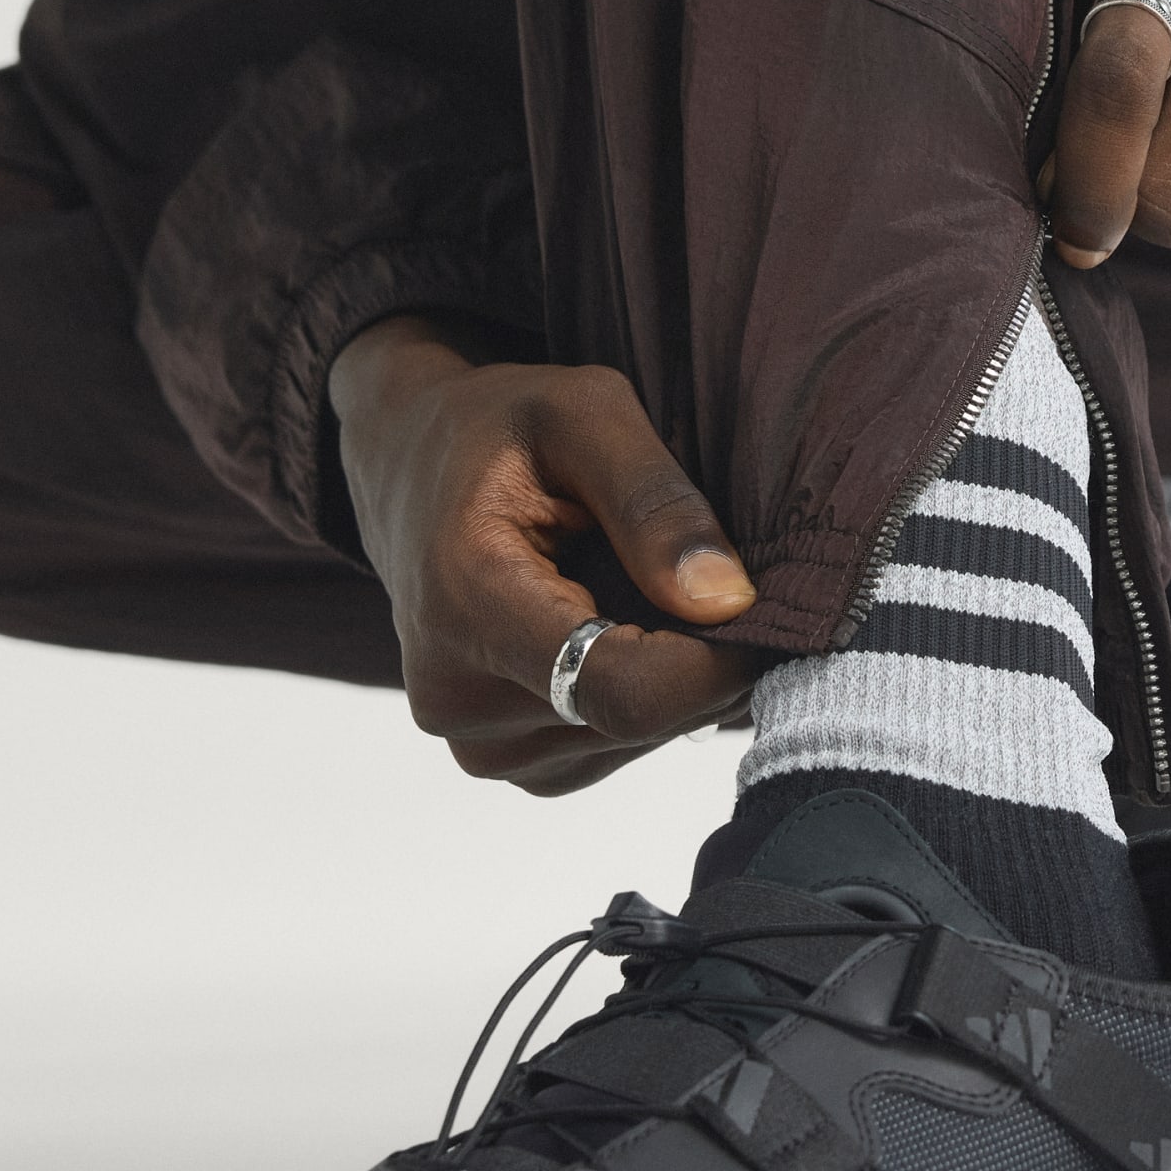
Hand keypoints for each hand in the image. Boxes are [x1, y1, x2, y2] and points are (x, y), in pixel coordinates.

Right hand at [329, 316, 758, 793]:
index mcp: (466, 602)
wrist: (407, 467)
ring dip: (672, 674)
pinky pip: (609, 745)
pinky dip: (641, 693)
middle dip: (703, 657)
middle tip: (712, 576)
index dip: (718, 662)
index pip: (626, 691)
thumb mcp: (585, 412)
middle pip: (639, 718)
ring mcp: (475, 741)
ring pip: (633, 738)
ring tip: (646, 587)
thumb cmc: (500, 426)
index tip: (763, 604)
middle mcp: (457, 696)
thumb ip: (656, 503)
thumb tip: (726, 601)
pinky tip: (621, 623)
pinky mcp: (500, 758)